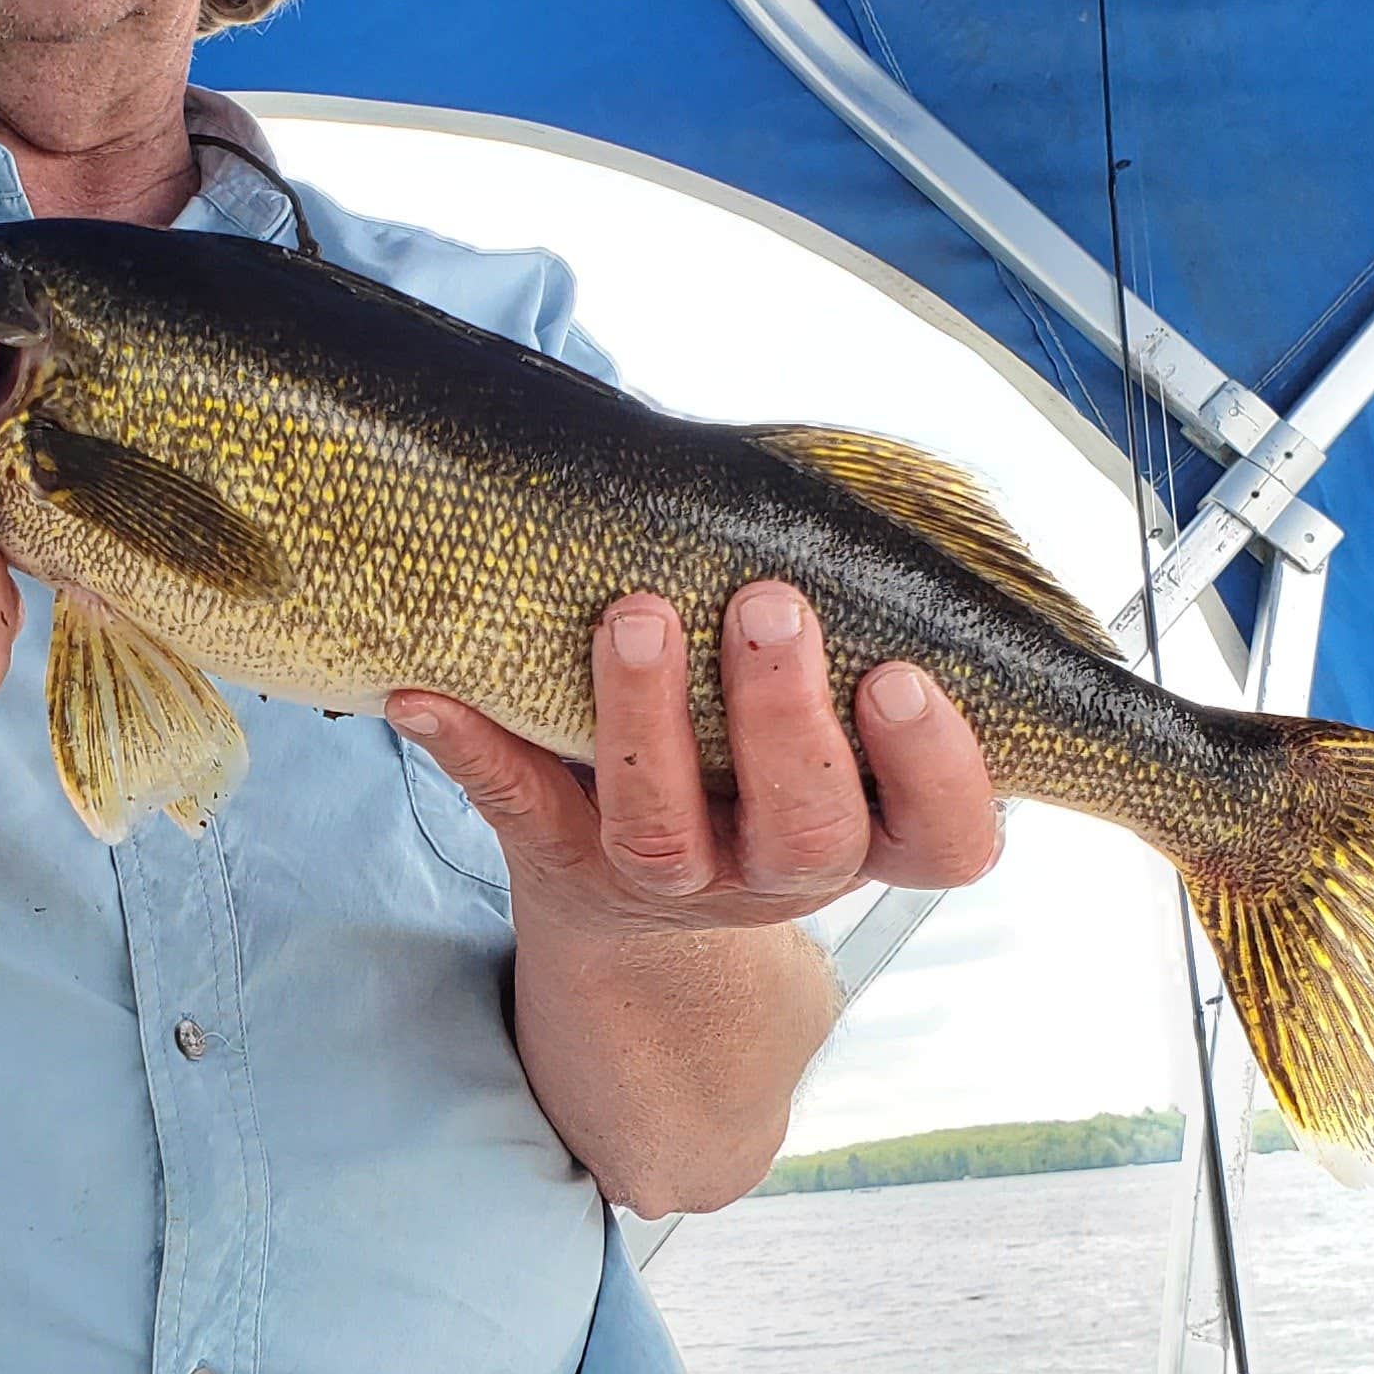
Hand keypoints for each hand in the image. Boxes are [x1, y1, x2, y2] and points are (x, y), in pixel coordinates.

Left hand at [387, 581, 1001, 941]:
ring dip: (645, 723)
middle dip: (785, 718)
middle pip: (803, 829)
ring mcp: (672, 881)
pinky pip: (515, 810)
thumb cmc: (764, 749)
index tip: (901, 677)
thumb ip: (861, 620)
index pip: (946, 832)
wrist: (644, 885)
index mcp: (874, 830)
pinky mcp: (564, 863)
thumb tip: (849, 488)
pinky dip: (470, 747)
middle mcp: (780, 870)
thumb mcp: (838, 707)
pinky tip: (427, 692)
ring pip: (660, 836)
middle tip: (767, 606)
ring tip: (635, 618)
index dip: (936, 767)